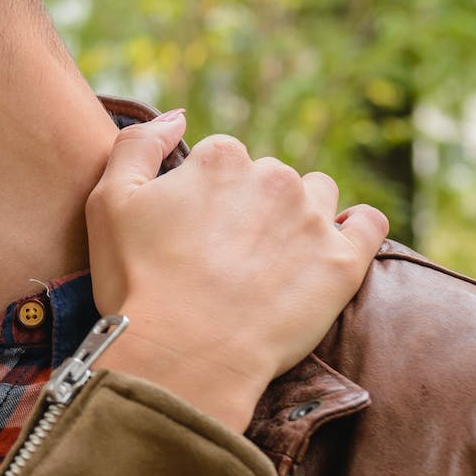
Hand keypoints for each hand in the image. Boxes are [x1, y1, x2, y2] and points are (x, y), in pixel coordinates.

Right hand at [84, 110, 387, 431]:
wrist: (184, 358)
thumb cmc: (138, 284)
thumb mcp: (108, 202)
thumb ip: (138, 145)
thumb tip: (178, 118)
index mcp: (220, 159)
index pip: (223, 158)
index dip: (207, 194)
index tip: (195, 232)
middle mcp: (273, 177)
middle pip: (270, 176)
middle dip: (254, 206)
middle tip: (228, 256)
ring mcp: (313, 219)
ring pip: (318, 194)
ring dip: (301, 215)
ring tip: (275, 260)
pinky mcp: (343, 262)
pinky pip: (368, 223)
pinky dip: (356, 229)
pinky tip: (334, 249)